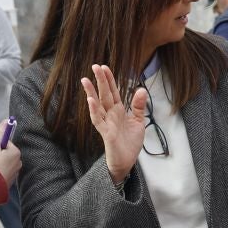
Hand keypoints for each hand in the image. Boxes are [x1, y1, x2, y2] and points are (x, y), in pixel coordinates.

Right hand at [79, 64, 146, 184]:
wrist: (127, 161)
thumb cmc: (130, 142)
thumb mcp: (138, 121)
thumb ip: (138, 106)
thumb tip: (141, 89)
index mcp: (118, 110)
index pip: (113, 92)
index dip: (109, 80)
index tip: (105, 67)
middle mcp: (110, 114)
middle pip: (104, 94)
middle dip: (100, 81)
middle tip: (94, 66)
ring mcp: (107, 123)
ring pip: (97, 105)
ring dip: (91, 93)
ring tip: (85, 80)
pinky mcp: (106, 133)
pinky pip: (98, 120)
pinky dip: (94, 110)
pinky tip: (91, 100)